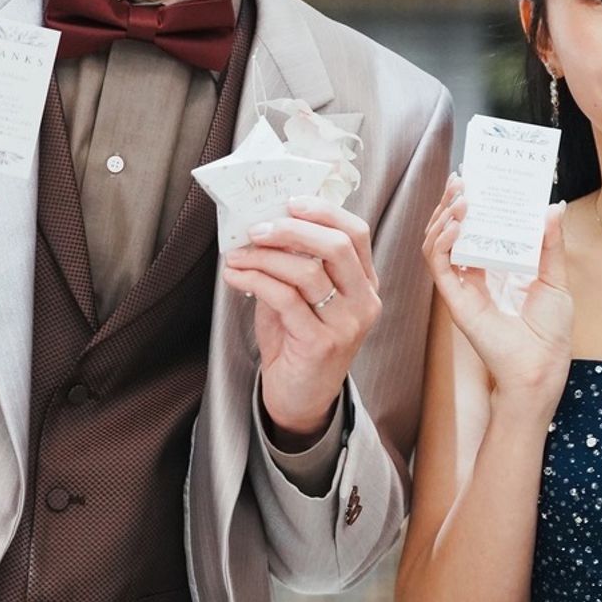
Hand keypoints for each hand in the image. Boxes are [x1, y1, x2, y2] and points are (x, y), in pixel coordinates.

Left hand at [221, 196, 380, 446]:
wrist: (300, 399)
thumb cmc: (298, 342)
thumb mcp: (302, 297)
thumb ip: (294, 264)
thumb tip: (263, 225)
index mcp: (365, 284)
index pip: (356, 233)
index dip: (324, 211)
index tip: (290, 202)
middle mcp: (364, 302)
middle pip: (336, 246)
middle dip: (292, 230)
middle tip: (257, 228)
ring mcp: (346, 325)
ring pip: (308, 271)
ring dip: (265, 257)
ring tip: (237, 254)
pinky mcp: (320, 344)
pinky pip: (285, 298)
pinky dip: (255, 280)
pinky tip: (236, 276)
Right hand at [423, 173, 572, 413]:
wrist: (542, 368)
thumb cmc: (549, 332)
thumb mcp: (555, 277)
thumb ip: (551, 242)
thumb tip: (552, 206)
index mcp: (495, 267)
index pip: (474, 228)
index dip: (469, 203)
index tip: (473, 177)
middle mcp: (473, 274)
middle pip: (450, 231)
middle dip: (451, 203)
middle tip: (462, 179)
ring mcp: (461, 286)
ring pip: (436, 243)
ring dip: (444, 217)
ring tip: (461, 198)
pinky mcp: (455, 299)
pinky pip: (438, 265)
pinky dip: (442, 241)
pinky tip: (456, 225)